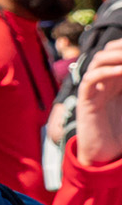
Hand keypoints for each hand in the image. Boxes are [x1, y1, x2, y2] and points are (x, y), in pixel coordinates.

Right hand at [74, 42, 121, 167]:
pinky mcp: (86, 100)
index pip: (118, 51)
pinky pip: (91, 78)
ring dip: (116, 54)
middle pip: (109, 51)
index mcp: (116, 79)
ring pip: (99, 60)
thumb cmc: (120, 130)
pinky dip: (107, 70)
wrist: (105, 153)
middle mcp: (103, 80)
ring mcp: (93, 89)